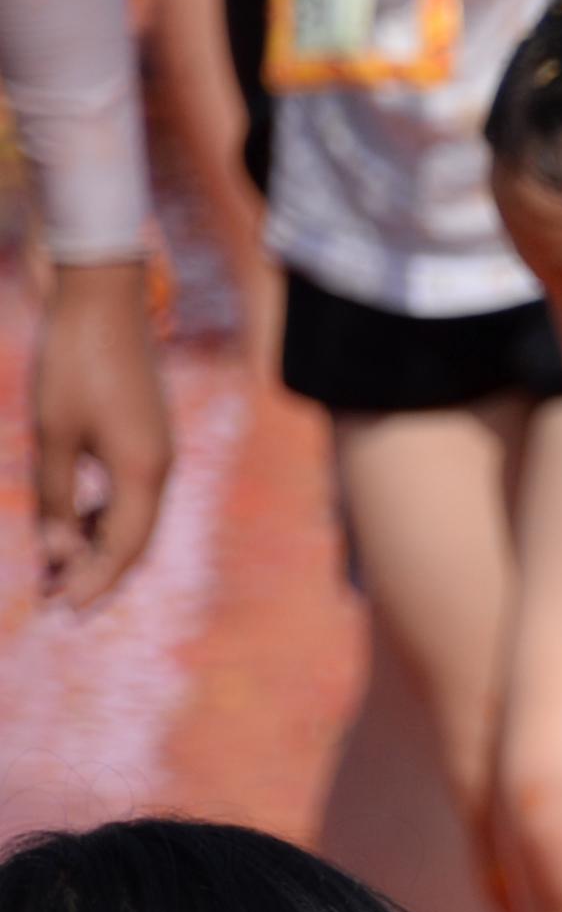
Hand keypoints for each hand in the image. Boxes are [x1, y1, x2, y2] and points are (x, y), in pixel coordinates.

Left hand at [30, 257, 173, 607]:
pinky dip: (106, 517)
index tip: (62, 610)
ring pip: (135, 519)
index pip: (122, 547)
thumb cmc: (73, 364)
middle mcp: (160, 468)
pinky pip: (133, 494)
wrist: (104, 301)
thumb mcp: (51, 435)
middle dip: (97, 572)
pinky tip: (78, 523)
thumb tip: (55, 553)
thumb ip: (55, 498)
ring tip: (59, 566)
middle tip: (56, 598)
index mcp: (142, 472)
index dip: (93, 582)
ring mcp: (158, 452)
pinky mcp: (149, 437)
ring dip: (99, 546)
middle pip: (135, 541)